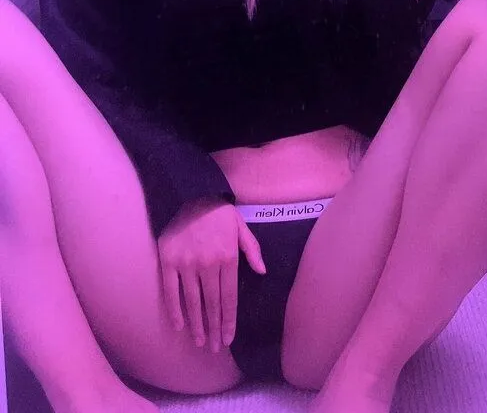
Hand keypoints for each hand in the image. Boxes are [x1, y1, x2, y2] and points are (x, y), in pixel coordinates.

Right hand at [157, 198, 264, 353]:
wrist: (191, 194)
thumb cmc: (219, 212)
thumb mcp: (241, 227)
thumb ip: (252, 250)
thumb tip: (262, 272)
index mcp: (228, 257)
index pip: (229, 296)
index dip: (229, 319)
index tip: (229, 337)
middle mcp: (208, 263)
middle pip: (212, 303)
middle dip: (215, 328)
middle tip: (215, 348)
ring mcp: (187, 263)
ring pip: (193, 301)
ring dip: (197, 325)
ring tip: (200, 342)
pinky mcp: (168, 261)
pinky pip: (171, 291)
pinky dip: (175, 310)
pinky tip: (179, 326)